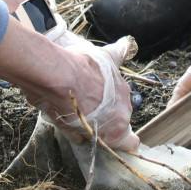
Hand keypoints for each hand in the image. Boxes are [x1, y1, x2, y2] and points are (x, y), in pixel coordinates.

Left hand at [36, 36, 137, 151]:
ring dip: (107, 89)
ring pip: (118, 90)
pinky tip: (121, 47)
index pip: (132, 143)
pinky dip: (121, 52)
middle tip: (88, 108)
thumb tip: (81, 136)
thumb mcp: (68, 129)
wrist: (58, 78)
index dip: (123, 141)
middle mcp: (125, 108)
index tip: (111, 137)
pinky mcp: (111, 61)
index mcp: (116, 129)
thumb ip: (80, 134)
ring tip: (86, 84)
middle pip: (121, 114)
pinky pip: (122, 54)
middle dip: (107, 113)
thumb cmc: (61, 107)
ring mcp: (120, 83)